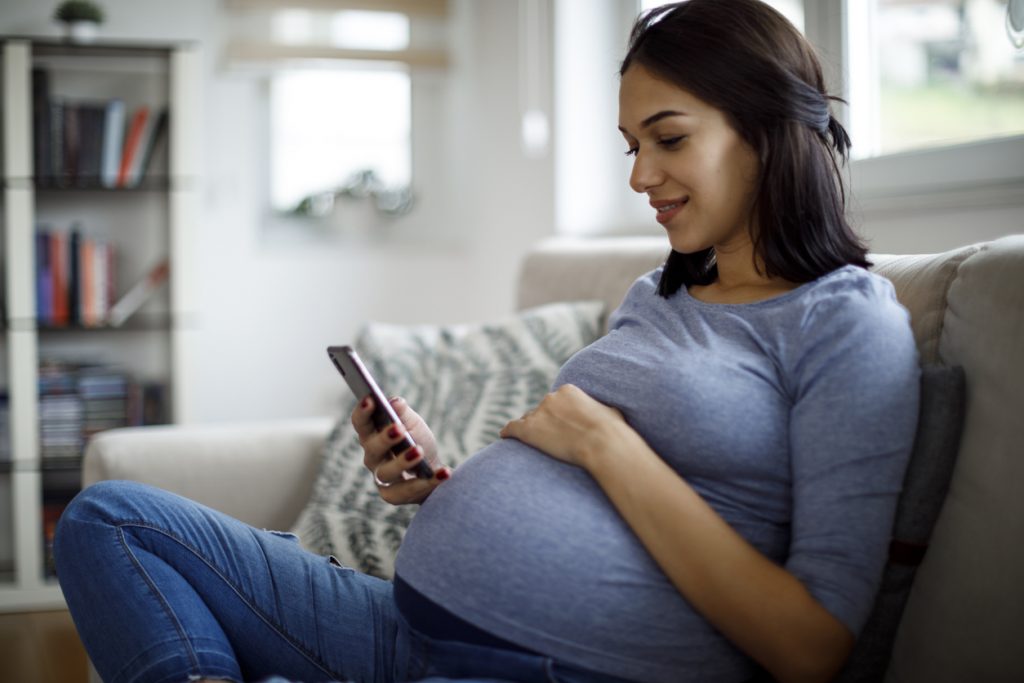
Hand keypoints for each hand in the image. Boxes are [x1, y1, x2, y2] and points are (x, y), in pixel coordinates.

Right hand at [351, 396, 451, 504]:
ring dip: (403, 461)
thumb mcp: (413, 424)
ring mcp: (381, 478)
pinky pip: (406, 491)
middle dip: (384, 438)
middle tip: (398, 429)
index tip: (370, 400)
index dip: (362, 412)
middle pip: (372, 448)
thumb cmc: (417, 441)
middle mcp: (372, 457)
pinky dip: (428, 482)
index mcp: (372, 435)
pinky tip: (444, 472)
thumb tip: (396, 402)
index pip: (361, 423)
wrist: (431, 470)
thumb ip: (404, 413)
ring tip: (419, 451)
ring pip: (387, 472)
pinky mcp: (393, 496)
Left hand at [499, 384, 631, 469]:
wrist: (602, 444)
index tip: (559, 425)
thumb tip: (605, 411)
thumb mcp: (610, 411)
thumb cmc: (612, 431)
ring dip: (530, 429)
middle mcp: (550, 398)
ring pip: (528, 420)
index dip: (556, 415)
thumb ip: (599, 408)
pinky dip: (508, 432)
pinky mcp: (529, 430)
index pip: (555, 402)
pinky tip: (504, 436)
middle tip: (549, 436)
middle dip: (544, 421)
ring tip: (530, 441)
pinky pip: (513, 428)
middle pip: (540, 410)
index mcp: (568, 390)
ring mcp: (538, 413)